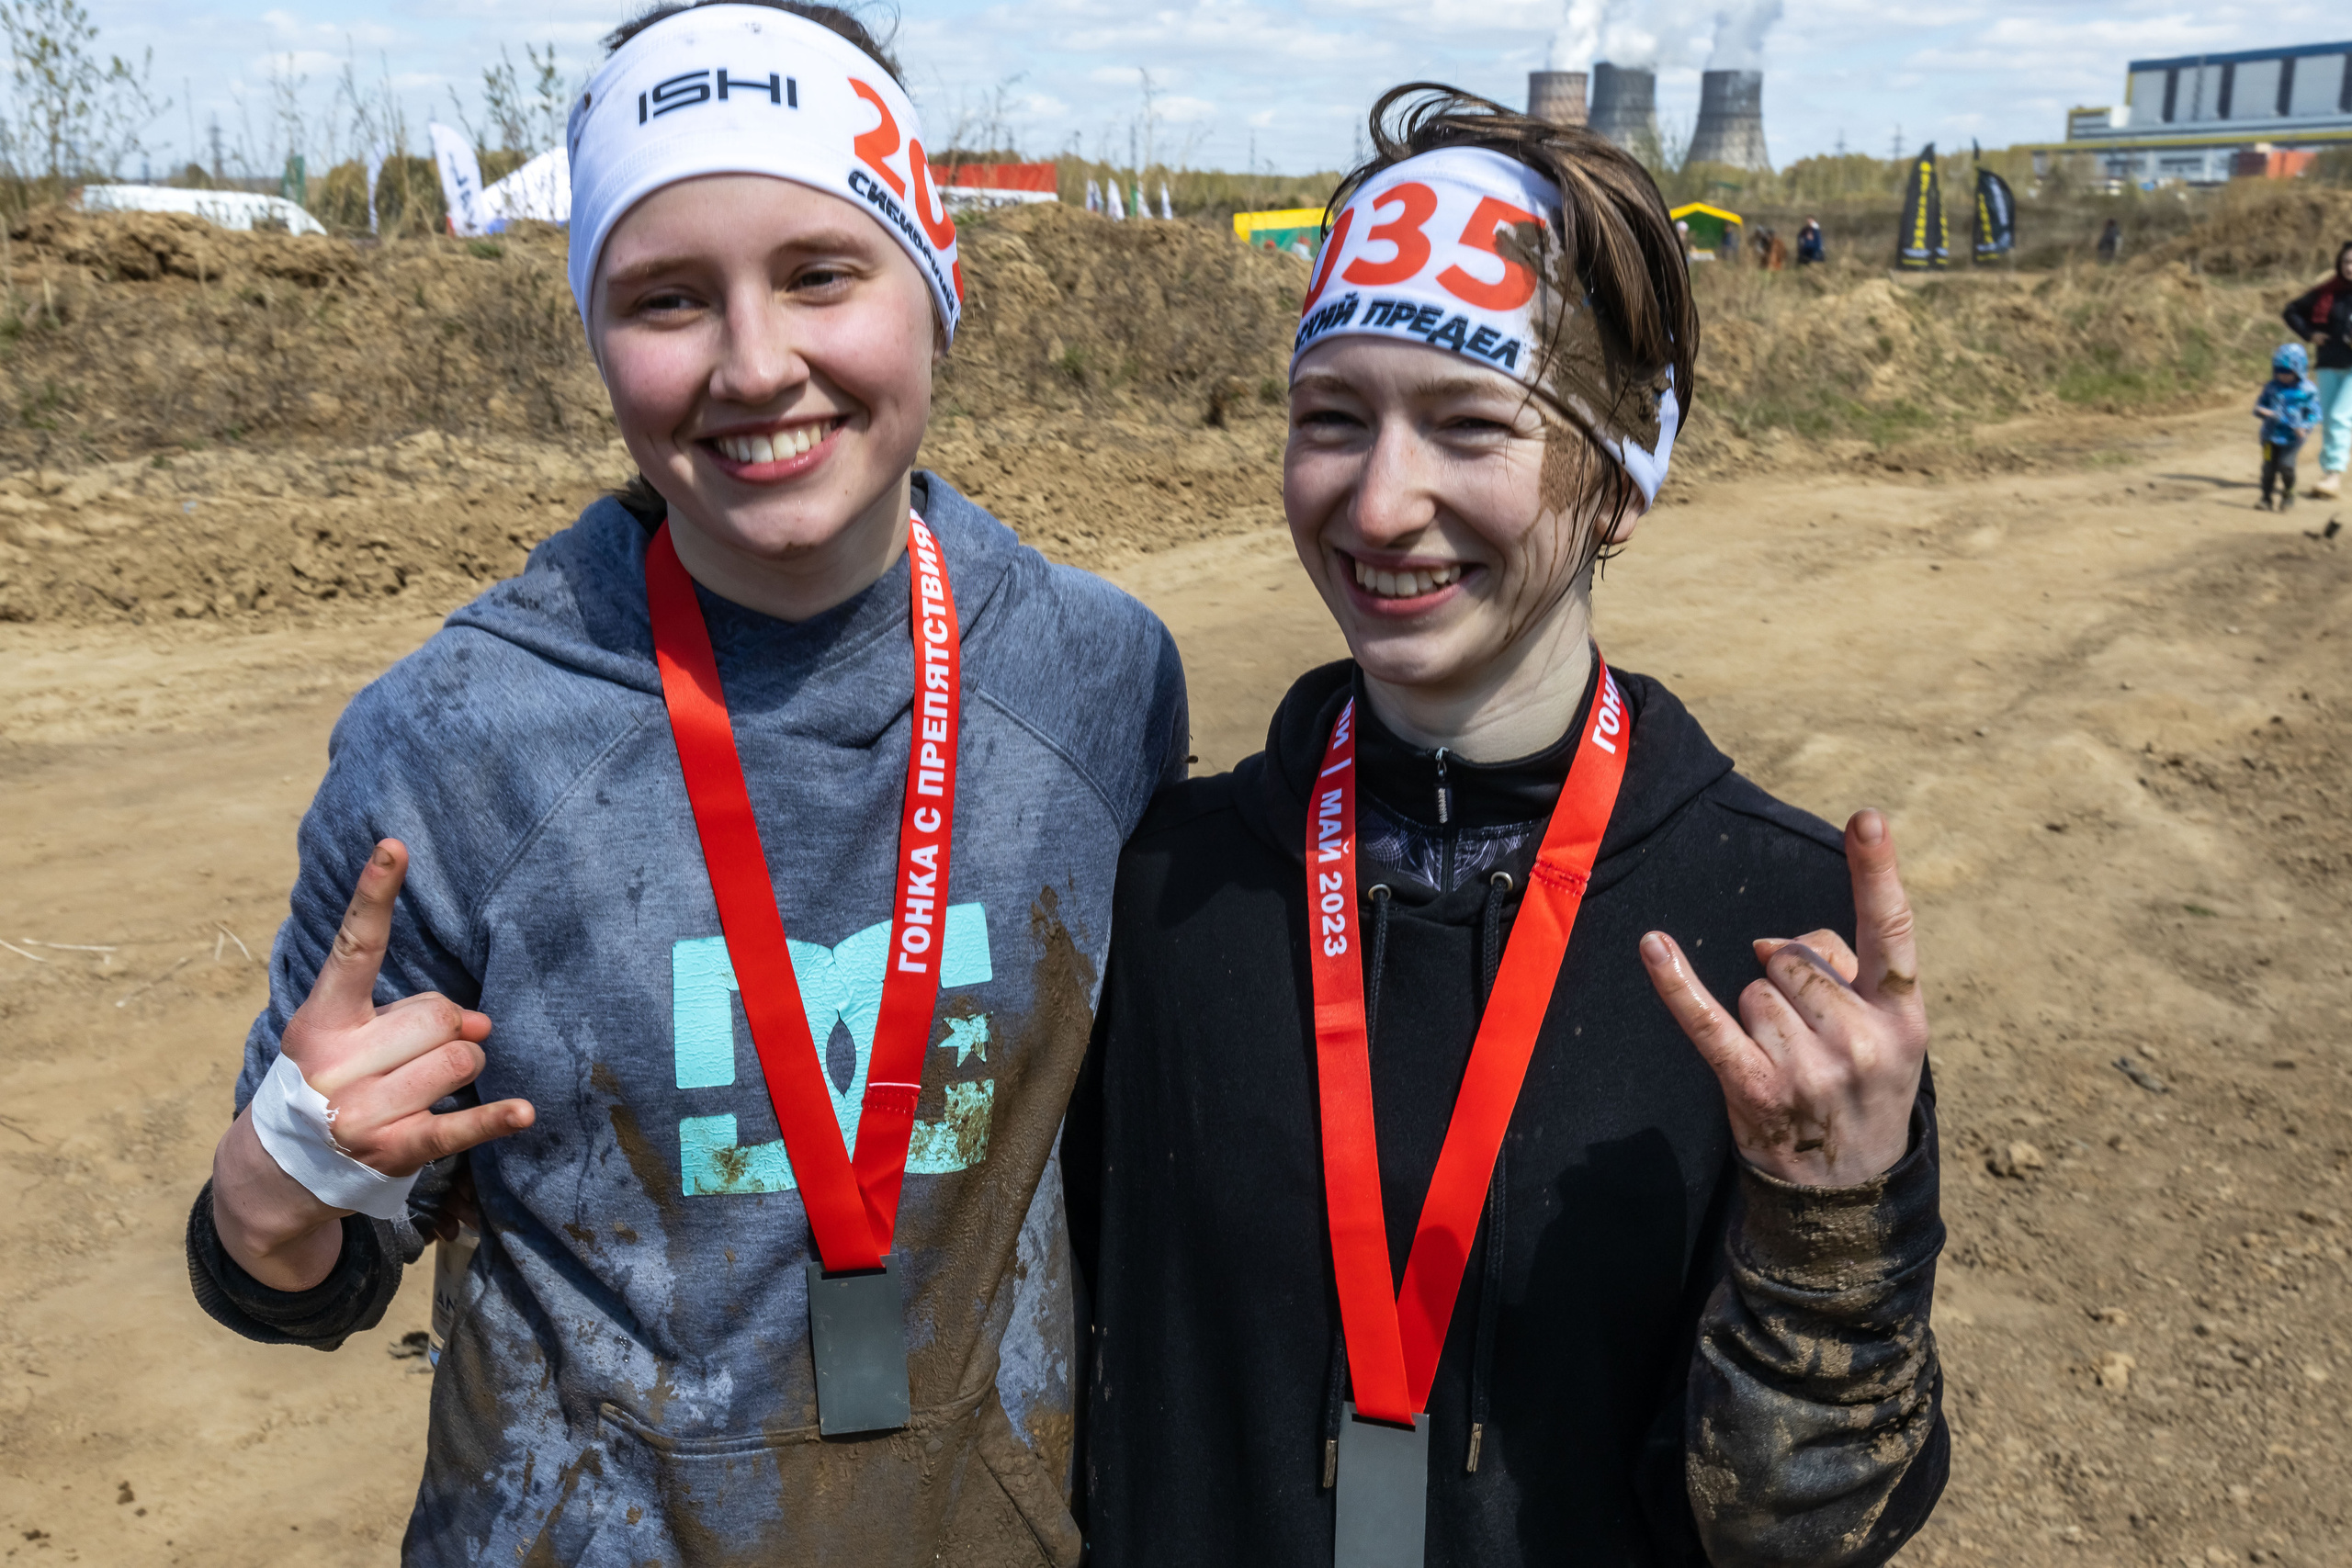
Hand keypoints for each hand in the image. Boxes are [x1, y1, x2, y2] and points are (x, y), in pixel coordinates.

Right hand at [275, 839, 532, 1175]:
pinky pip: (458, 1126)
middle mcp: (335, 1063)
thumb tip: (481, 1025)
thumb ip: (415, 1014)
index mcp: (321, 1019)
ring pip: (460, 1061)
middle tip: (418, 1053)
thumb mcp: (353, 1036)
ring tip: (427, 1086)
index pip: (355, 947)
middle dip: (448, 1029)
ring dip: (463, 1066)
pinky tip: (523, 1112)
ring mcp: (360, 1112)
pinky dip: (495, 1118)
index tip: (394, 846)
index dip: (376, 894)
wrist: (287, 1166)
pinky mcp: (392, 1151)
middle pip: (440, 1015)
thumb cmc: (335, 1080)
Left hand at [1638, 810, 1927, 1186]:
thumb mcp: (1884, 1033)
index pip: (1890, 929)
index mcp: (1903, 1015)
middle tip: (1811, 1040)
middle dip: (1788, 983)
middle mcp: (1862, 1038)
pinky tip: (1654, 947)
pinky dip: (1677, 984)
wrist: (1846, 1191)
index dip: (1877, 870)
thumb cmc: (1862, 1090)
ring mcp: (1809, 1067)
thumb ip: (1842, 971)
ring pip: (1754, 988)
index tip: (1864, 817)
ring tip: (1788, 1064)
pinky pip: (1707, 1021)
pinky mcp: (1756, 1088)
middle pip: (1792, 957)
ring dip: (1758, 1016)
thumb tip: (1768, 944)